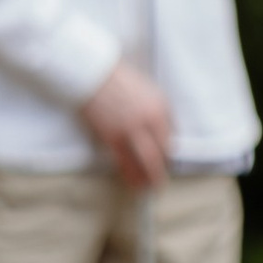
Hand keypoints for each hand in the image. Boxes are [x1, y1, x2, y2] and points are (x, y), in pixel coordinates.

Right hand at [81, 56, 173, 188]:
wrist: (92, 74)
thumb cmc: (117, 80)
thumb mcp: (147, 90)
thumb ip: (157, 110)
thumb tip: (162, 131)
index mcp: (161, 107)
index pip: (171, 137)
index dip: (168, 154)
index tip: (163, 162)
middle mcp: (150, 120)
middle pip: (162, 153)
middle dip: (162, 171)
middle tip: (159, 183)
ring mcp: (131, 129)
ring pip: (146, 162)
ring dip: (148, 178)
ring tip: (147, 189)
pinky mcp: (112, 136)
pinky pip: (125, 162)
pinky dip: (130, 174)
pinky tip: (131, 182)